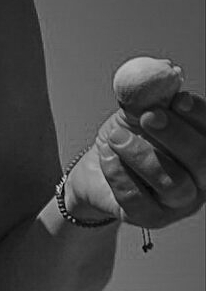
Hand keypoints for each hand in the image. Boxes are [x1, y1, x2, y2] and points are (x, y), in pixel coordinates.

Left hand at [84, 73, 205, 228]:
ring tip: (115, 137)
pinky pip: (139, 200)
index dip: (200, 115)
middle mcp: (202, 179)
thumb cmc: (126, 137)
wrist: (96, 169)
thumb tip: (166, 71)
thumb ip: (152, 97)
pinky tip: (106, 156)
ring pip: (174, 184)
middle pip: (202, 161)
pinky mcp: (151, 218)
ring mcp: (179, 204)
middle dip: (175, 135)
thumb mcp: (135, 113)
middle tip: (148, 116)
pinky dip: (120, 175)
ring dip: (143, 156)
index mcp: (205, 149)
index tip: (178, 99)